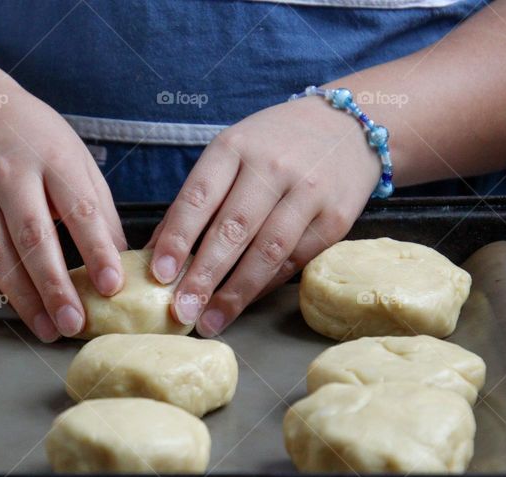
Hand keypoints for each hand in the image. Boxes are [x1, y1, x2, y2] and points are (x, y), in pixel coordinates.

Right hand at [0, 79, 125, 341]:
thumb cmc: (30, 138)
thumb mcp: (72, 156)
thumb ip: (97, 207)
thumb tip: (121, 260)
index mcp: (51, 158)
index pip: (79, 210)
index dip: (97, 251)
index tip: (112, 287)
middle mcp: (9, 175)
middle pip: (33, 238)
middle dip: (55, 286)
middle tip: (75, 324)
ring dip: (25, 299)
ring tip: (49, 330)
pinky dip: (1, 286)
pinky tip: (22, 307)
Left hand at [147, 95, 381, 336]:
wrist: (348, 126)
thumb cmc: (274, 145)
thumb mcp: (232, 153)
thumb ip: (198, 200)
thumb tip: (156, 252)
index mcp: (235, 147)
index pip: (199, 197)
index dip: (177, 238)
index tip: (159, 274)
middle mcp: (272, 167)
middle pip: (232, 229)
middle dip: (203, 276)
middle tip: (181, 311)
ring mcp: (308, 192)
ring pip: (266, 252)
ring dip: (235, 293)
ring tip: (210, 321)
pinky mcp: (335, 219)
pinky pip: (293, 261)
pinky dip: (264, 286)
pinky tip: (242, 303)